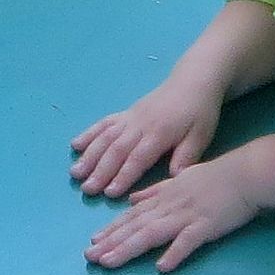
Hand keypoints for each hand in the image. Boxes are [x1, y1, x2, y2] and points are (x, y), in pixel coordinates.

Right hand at [70, 79, 220, 197]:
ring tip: (75, 173)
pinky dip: (88, 134)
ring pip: (105, 137)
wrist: (193, 81)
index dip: (123, 176)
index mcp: (159, 133)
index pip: (138, 158)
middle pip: (116, 150)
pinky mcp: (126, 113)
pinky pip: (104, 123)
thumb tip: (174, 179)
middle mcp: (140, 125)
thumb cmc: (200, 113)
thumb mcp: (200, 136)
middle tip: (86, 189)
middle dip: (100, 170)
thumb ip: (186, 158)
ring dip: (89, 155)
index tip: (110, 193)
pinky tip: (75, 145)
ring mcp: (130, 118)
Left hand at [85, 153, 260, 272]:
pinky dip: (174, 253)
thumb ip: (155, 191)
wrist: (248, 173)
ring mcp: (187, 216)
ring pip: (151, 233)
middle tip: (89, 257)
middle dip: (110, 242)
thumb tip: (132, 199)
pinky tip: (162, 267)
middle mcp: (169, 206)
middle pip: (135, 226)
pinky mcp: (206, 226)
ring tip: (108, 263)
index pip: (132, 215)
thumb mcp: (180, 178)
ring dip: (128, 248)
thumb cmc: (217, 177)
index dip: (112, 229)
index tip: (93, 242)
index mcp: (163, 196)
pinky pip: (188, 241)